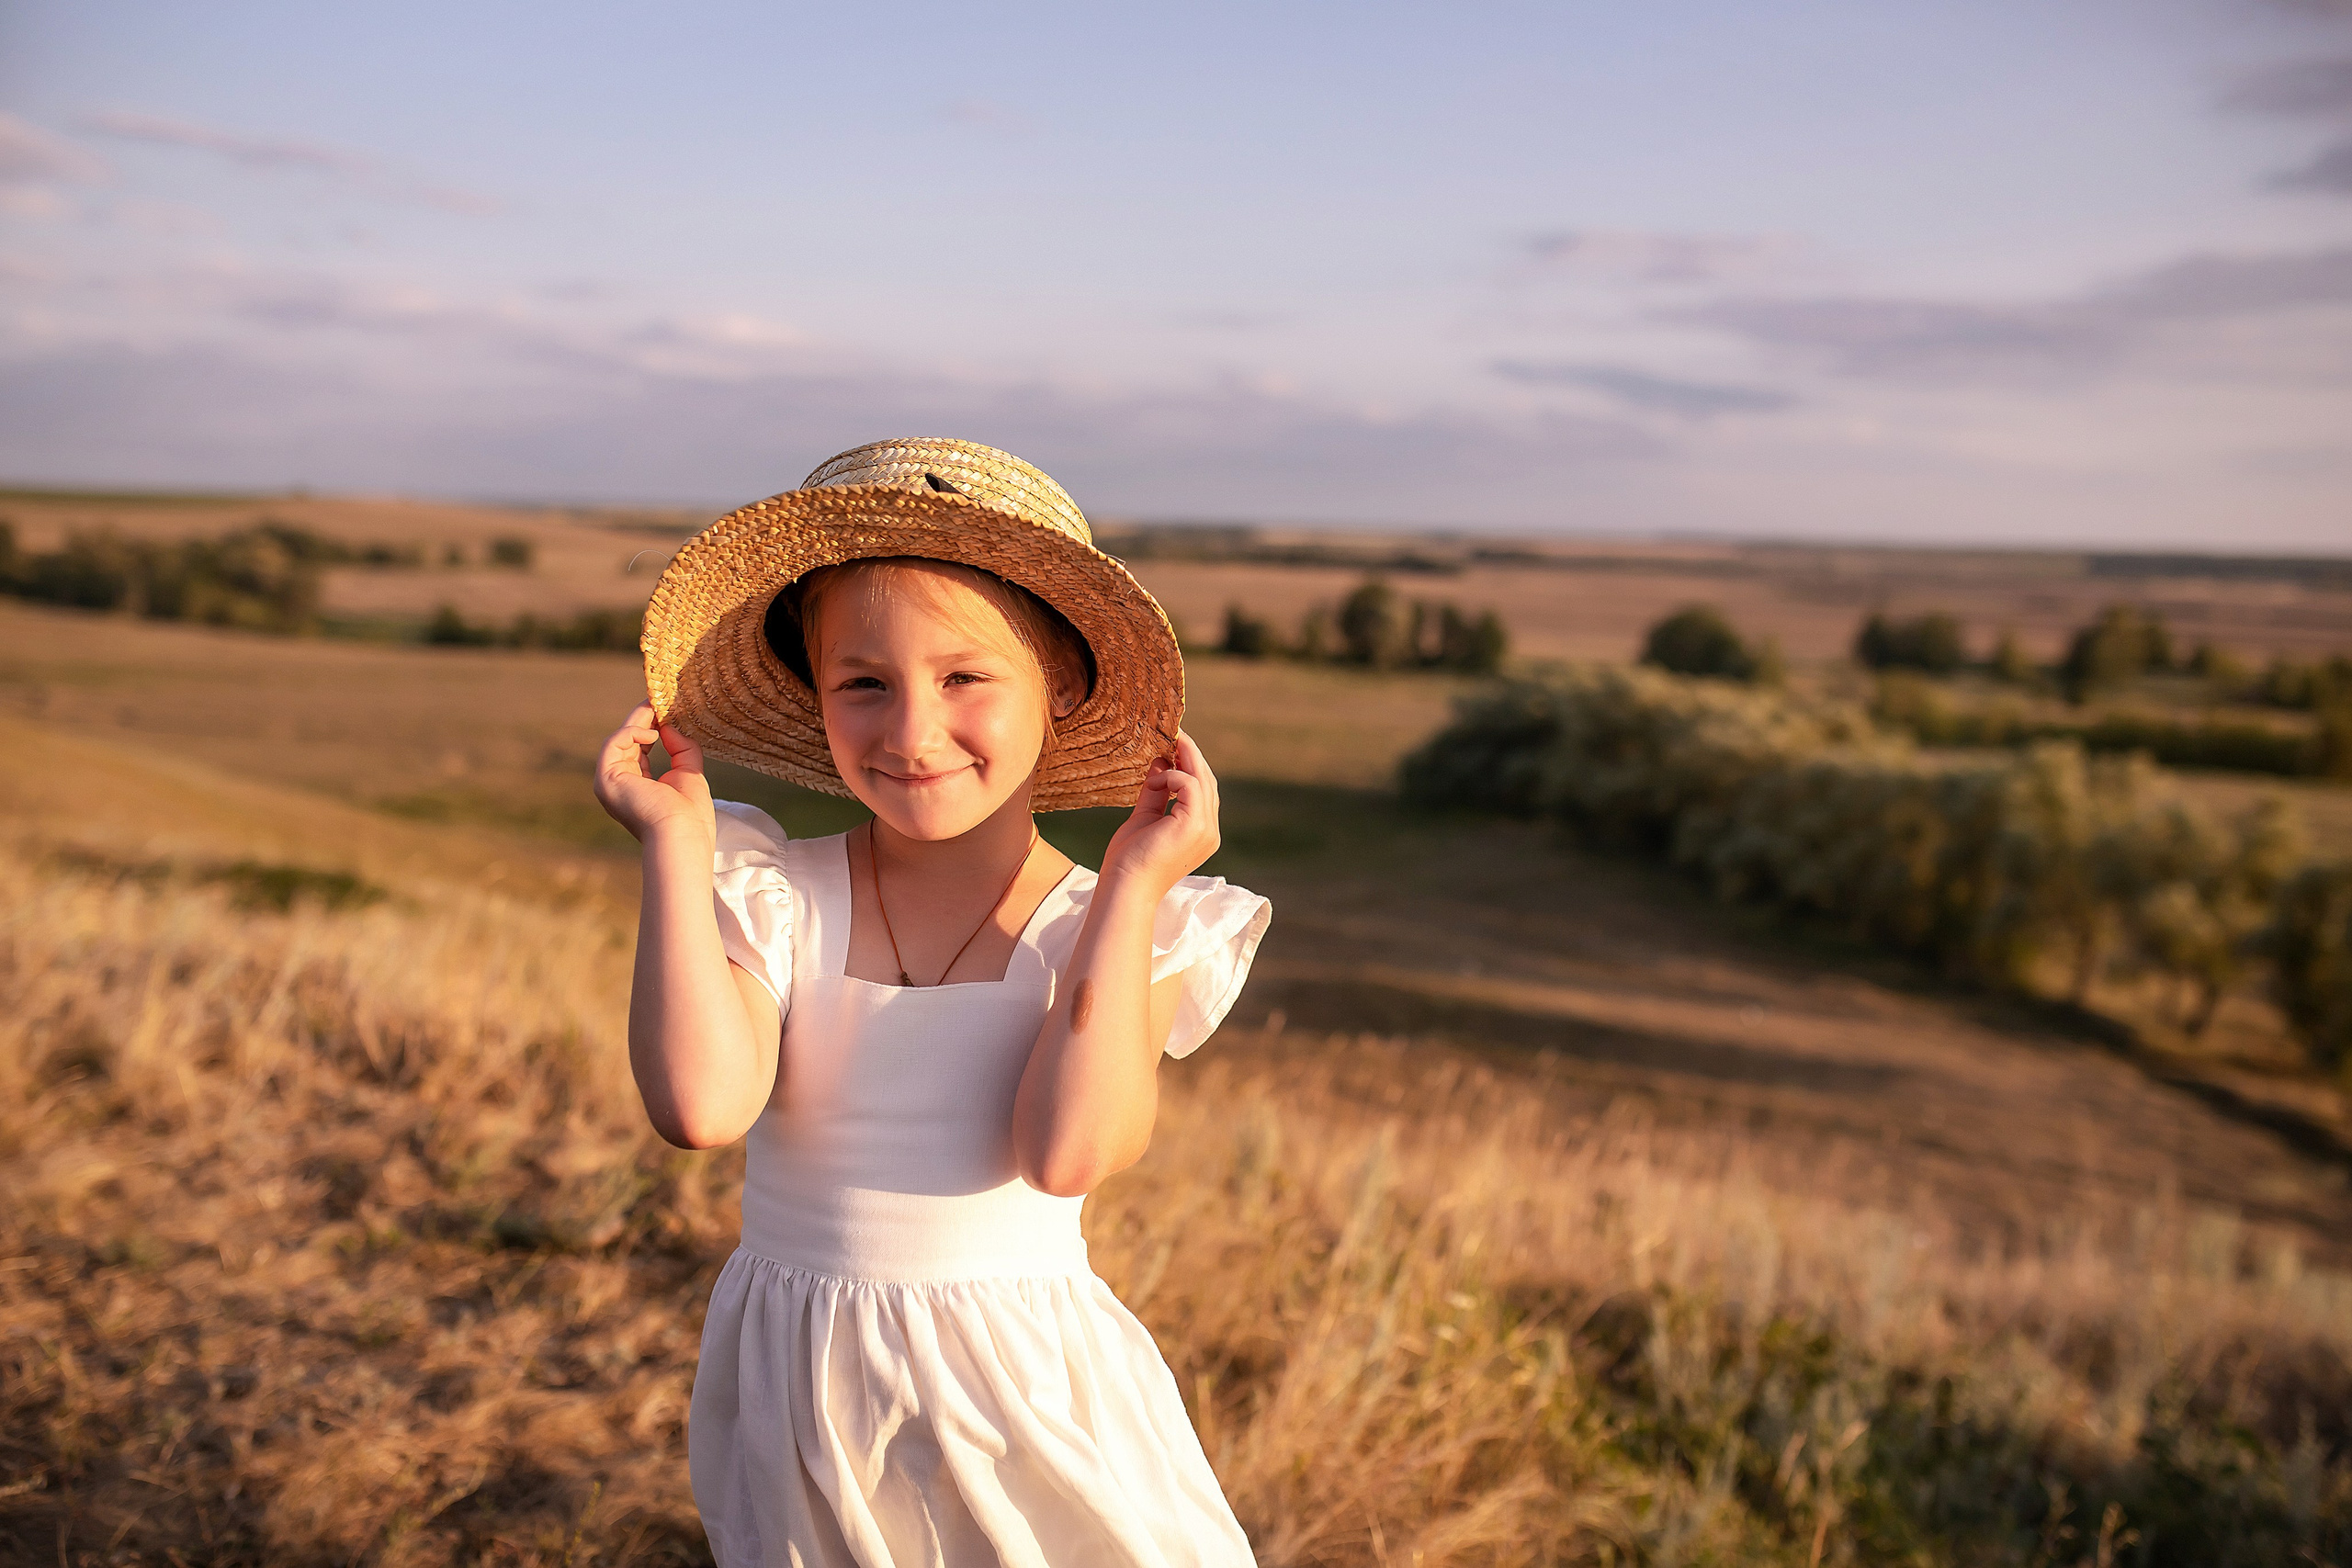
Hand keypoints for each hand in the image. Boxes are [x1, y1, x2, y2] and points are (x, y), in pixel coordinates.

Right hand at [594, 701, 716, 845]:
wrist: (681, 835)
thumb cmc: (690, 814)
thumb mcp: (688, 773)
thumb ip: (680, 748)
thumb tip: (669, 725)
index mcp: (639, 789)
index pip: (640, 751)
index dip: (652, 728)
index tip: (665, 708)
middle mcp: (621, 786)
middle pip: (628, 742)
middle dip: (643, 719)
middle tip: (658, 697)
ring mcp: (610, 783)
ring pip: (620, 740)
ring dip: (639, 720)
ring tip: (658, 707)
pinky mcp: (606, 779)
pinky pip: (614, 744)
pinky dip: (632, 732)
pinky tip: (654, 734)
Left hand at [1100, 730, 1220, 896]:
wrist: (1124, 886)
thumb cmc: (1129, 860)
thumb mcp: (1144, 817)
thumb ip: (1154, 792)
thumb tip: (1159, 762)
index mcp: (1200, 833)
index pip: (1202, 791)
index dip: (1190, 766)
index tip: (1173, 746)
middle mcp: (1209, 832)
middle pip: (1207, 782)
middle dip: (1191, 756)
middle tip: (1175, 733)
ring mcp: (1206, 830)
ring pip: (1203, 780)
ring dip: (1185, 758)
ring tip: (1170, 741)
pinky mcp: (1195, 825)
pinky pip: (1191, 785)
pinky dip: (1174, 775)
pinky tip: (1157, 777)